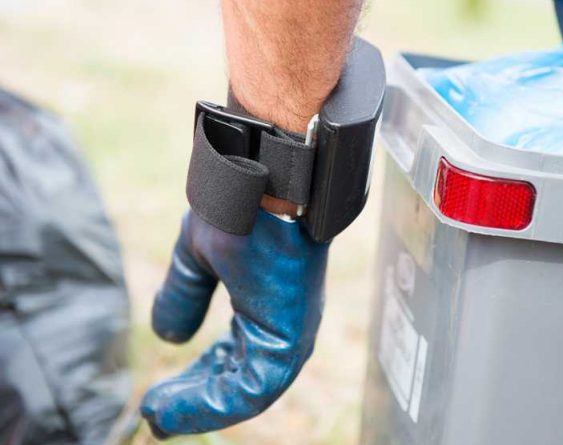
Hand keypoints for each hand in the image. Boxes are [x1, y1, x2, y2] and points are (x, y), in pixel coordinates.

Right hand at [139, 209, 327, 437]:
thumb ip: (184, 293)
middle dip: (194, 399)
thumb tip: (166, 333)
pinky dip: (210, 405)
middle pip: (237, 378)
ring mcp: (290, 332)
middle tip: (155, 414)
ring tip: (158, 416)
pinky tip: (172, 409)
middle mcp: (281, 323)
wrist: (261, 176)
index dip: (195, 379)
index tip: (160, 396)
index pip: (230, 358)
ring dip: (198, 408)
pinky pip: (252, 389)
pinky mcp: (290, 338)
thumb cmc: (239, 205)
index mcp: (264, 306)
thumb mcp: (200, 255)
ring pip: (245, 393)